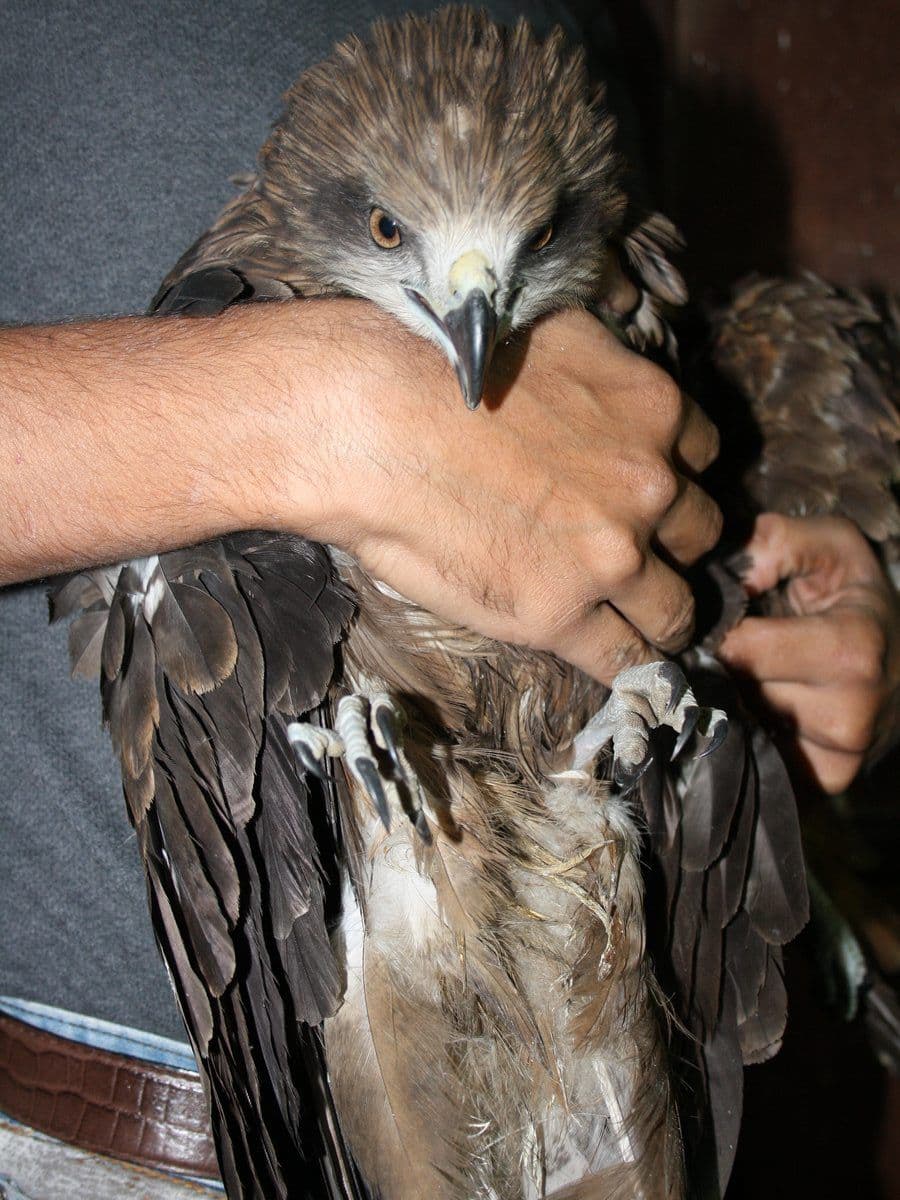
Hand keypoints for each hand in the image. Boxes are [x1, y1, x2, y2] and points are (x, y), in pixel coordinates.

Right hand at [309, 307, 721, 683]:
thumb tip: (603, 380)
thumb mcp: (551, 334)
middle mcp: (649, 486)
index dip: (673, 478)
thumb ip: (603, 366)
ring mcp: (611, 557)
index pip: (702, 457)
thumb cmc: (439, 366)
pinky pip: (626, 660)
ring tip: (638, 623)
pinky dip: (629, 667)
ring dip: (660, 613)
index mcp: (653, 410)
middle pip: (698, 532)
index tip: (647, 495)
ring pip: (676, 608)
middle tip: (632, 552)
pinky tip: (619, 667)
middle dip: (671, 544)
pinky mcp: (560, 615)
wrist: (373, 422)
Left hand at [719, 513, 899, 791]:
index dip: (720, 630)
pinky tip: (766, 708)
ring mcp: (839, 758)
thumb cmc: (857, 598)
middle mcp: (850, 714)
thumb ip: (774, 541)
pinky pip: (759, 760)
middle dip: (725, 667)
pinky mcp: (826, 782)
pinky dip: (751, 733)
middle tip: (736, 648)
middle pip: (739, 692)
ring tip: (758, 676)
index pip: (742, 650)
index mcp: (852, 650)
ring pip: (742, 726)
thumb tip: (720, 576)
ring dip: (735, 700)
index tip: (722, 620)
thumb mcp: (830, 546)